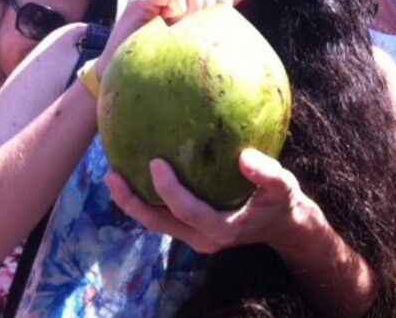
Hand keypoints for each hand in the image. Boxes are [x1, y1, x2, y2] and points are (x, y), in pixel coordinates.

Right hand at [96, 0, 245, 75]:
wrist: (129, 74)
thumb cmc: (164, 54)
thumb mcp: (195, 29)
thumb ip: (215, 8)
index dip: (221, 1)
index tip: (207, 25)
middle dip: (210, 9)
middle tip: (190, 30)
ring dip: (194, 13)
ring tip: (178, 29)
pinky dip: (178, 12)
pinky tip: (165, 26)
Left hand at [103, 148, 314, 254]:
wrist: (282, 225)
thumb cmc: (281, 201)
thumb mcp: (283, 185)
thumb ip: (267, 173)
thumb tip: (244, 157)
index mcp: (222, 229)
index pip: (188, 211)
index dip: (169, 191)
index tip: (156, 163)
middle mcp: (203, 238)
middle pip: (159, 223)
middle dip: (133, 202)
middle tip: (112, 175)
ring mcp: (195, 236)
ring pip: (156, 222)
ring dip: (133, 202)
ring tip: (113, 175)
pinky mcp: (192, 229)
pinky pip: (163, 216)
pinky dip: (146, 199)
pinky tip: (136, 174)